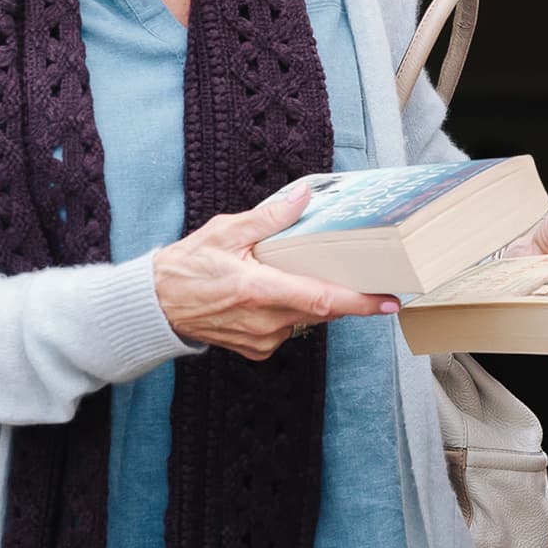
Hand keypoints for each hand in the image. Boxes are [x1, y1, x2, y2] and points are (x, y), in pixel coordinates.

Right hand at [153, 182, 399, 362]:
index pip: (322, 300)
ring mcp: (261, 340)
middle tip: (355, 272)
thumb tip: (302, 197)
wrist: (157, 306)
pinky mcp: (257, 350)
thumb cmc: (189, 265)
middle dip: (342, 293)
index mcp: (259, 290)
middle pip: (322, 309)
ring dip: (312, 299)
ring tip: (294, 274)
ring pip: (308, 319)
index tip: (390, 302)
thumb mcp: (227, 230)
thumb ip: (269, 217)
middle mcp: (264, 321)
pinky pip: (290, 329)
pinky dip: (292, 311)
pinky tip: (275, 293)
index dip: (360, 303)